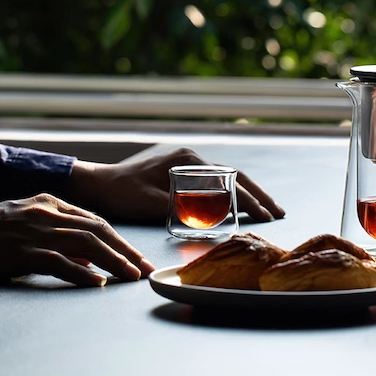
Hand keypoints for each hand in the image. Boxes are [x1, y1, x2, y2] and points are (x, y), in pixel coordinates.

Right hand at [0, 193, 154, 286]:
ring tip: (131, 277)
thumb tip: (89, 259)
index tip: (138, 258)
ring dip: (113, 261)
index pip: (95, 220)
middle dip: (126, 250)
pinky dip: (81, 272)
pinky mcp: (21, 251)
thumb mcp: (25, 225)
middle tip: (146, 270)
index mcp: (48, 203)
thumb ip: (56, 237)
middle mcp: (46, 212)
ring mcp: (34, 230)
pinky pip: (59, 261)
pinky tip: (97, 283)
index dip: (120, 240)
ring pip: (86, 244)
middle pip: (98, 230)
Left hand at [65, 146, 285, 223]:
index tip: (268, 215)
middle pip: (233, 175)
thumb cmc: (121, 192)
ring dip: (245, 195)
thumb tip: (213, 218)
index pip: (229, 178)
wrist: (97, 183)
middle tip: (279, 213)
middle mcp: (190, 157)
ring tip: (266, 211)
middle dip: (258, 195)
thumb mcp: (152, 203)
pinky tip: (238, 207)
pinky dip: (229, 195)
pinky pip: (212, 183)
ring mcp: (185, 163)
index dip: (251, 198)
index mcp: (187, 160)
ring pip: (225, 179)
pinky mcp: (179, 172)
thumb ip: (182, 208)